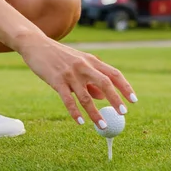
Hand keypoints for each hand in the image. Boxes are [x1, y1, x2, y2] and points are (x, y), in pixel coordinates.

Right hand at [19, 38, 137, 127]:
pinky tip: (80, 122)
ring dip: (95, 113)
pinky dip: (75, 112)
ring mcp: (70, 73)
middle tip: (123, 114)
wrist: (36, 44)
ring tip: (103, 126)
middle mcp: (84, 66)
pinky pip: (68, 100)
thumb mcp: (78, 64)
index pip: (114, 74)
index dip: (125, 87)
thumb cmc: (59, 56)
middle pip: (105, 83)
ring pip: (86, 96)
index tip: (134, 101)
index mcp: (92, 61)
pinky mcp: (56, 80)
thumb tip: (104, 98)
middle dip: (116, 99)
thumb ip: (91, 80)